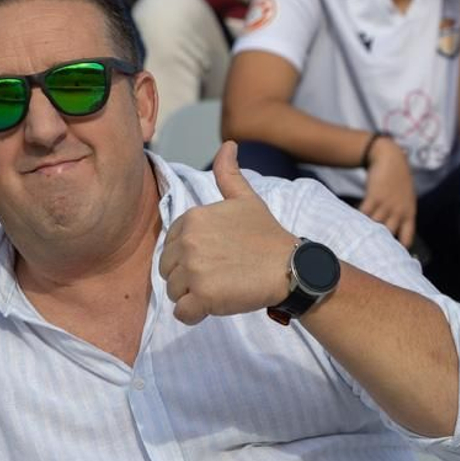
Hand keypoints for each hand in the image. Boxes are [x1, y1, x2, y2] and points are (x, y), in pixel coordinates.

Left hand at [158, 142, 297, 324]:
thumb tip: (229, 145)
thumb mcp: (246, 200)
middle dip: (189, 278)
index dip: (190, 257)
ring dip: (193, 296)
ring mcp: (193, 269)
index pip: (170, 247)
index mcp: (191, 219)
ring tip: (221, 287)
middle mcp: (187, 242)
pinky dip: (195, 315)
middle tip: (220, 275)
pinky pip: (182, 313)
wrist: (291, 268)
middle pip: (168, 271)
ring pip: (174, 293)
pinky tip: (215, 305)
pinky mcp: (201, 296)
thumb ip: (229, 174)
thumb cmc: (267, 236)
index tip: (217, 257)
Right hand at [359, 136, 416, 246]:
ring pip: (374, 226)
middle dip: (379, 246)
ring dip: (364, 234)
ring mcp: (387, 205)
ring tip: (354, 244)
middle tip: (369, 257)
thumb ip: (399, 215)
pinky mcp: (374, 197)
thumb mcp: (404, 199)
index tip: (392, 259)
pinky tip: (349, 225)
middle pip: (389, 235)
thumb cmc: (397, 181)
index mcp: (409, 214)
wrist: (391, 159)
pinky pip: (363, 214)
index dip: (400, 251)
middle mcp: (399, 212)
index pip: (407, 238)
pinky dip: (356, 220)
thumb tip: (386, 233)